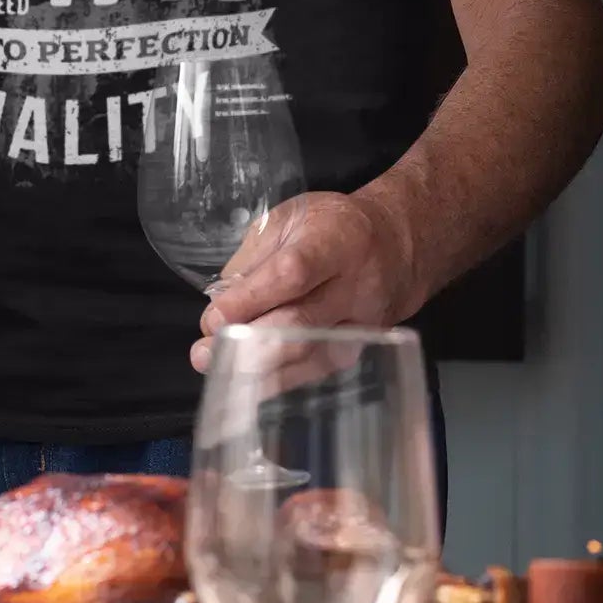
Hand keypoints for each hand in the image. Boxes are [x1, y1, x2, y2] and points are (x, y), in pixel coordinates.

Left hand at [189, 189, 417, 373]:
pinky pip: (318, 370)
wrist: (398, 246)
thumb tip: (221, 299)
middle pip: (302, 322)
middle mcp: (356, 286)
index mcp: (337, 241)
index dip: (252, 298)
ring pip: (310, 354)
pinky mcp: (361, 349)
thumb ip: (255, 255)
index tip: (215, 316)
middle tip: (204, 351)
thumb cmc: (334, 226)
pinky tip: (247, 385)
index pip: (293, 274)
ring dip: (258, 367)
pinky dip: (280, 381)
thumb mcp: (292, 218)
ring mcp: (363, 323)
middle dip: (247, 340)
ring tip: (214, 367)